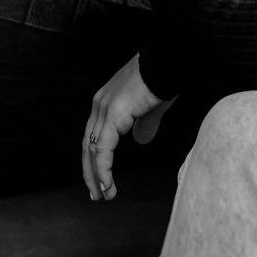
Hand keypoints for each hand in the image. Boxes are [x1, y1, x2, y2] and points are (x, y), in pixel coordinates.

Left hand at [82, 53, 175, 200]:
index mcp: (106, 101)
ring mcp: (104, 109)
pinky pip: (103, 148)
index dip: (95, 159)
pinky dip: (103, 169)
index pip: (94, 135)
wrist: (168, 61)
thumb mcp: (151, 106)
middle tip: (97, 194)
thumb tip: (141, 140)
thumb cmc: (163, 78)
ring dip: (96, 176)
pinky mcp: (113, 114)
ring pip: (93, 150)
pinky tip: (108, 184)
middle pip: (88, 145)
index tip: (99, 179)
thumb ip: (145, 123)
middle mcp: (100, 105)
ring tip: (104, 195)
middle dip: (91, 172)